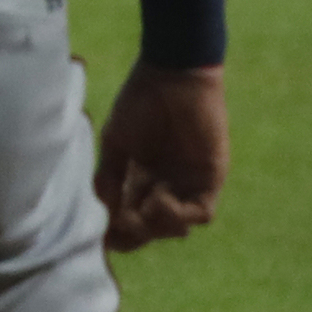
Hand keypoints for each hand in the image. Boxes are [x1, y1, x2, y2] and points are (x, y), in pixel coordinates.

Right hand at [93, 61, 226, 251]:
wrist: (172, 77)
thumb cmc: (139, 103)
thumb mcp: (114, 143)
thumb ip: (110, 178)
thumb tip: (104, 214)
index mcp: (138, 179)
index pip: (128, 218)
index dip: (115, 232)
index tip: (101, 233)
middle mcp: (163, 187)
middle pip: (151, 230)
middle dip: (134, 233)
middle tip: (121, 221)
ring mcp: (188, 185)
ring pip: (176, 228)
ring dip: (156, 227)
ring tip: (142, 208)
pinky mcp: (210, 178)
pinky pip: (201, 212)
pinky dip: (178, 216)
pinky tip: (159, 199)